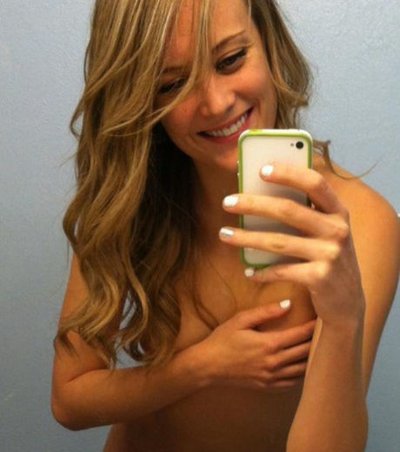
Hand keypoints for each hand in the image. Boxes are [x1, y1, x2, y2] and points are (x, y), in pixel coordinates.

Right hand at [196, 302, 314, 390]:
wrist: (208, 365)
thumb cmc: (223, 339)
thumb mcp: (241, 320)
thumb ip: (266, 312)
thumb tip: (288, 304)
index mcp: (269, 344)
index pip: (300, 334)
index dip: (313, 326)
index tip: (323, 318)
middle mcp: (274, 362)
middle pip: (306, 352)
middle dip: (319, 341)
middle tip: (328, 332)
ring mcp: (272, 377)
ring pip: (303, 369)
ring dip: (314, 358)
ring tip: (322, 348)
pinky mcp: (268, 386)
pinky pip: (293, 382)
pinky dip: (303, 374)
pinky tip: (306, 365)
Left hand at [220, 162, 365, 326]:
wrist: (348, 301)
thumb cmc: (328, 257)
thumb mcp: (325, 232)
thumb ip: (305, 213)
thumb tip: (260, 194)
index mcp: (338, 211)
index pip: (315, 183)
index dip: (289, 173)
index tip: (261, 169)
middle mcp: (337, 229)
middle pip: (288, 210)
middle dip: (254, 204)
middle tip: (227, 202)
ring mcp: (330, 254)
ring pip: (278, 241)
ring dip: (247, 238)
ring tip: (224, 234)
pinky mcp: (320, 277)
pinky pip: (281, 271)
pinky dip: (262, 272)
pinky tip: (249, 272)